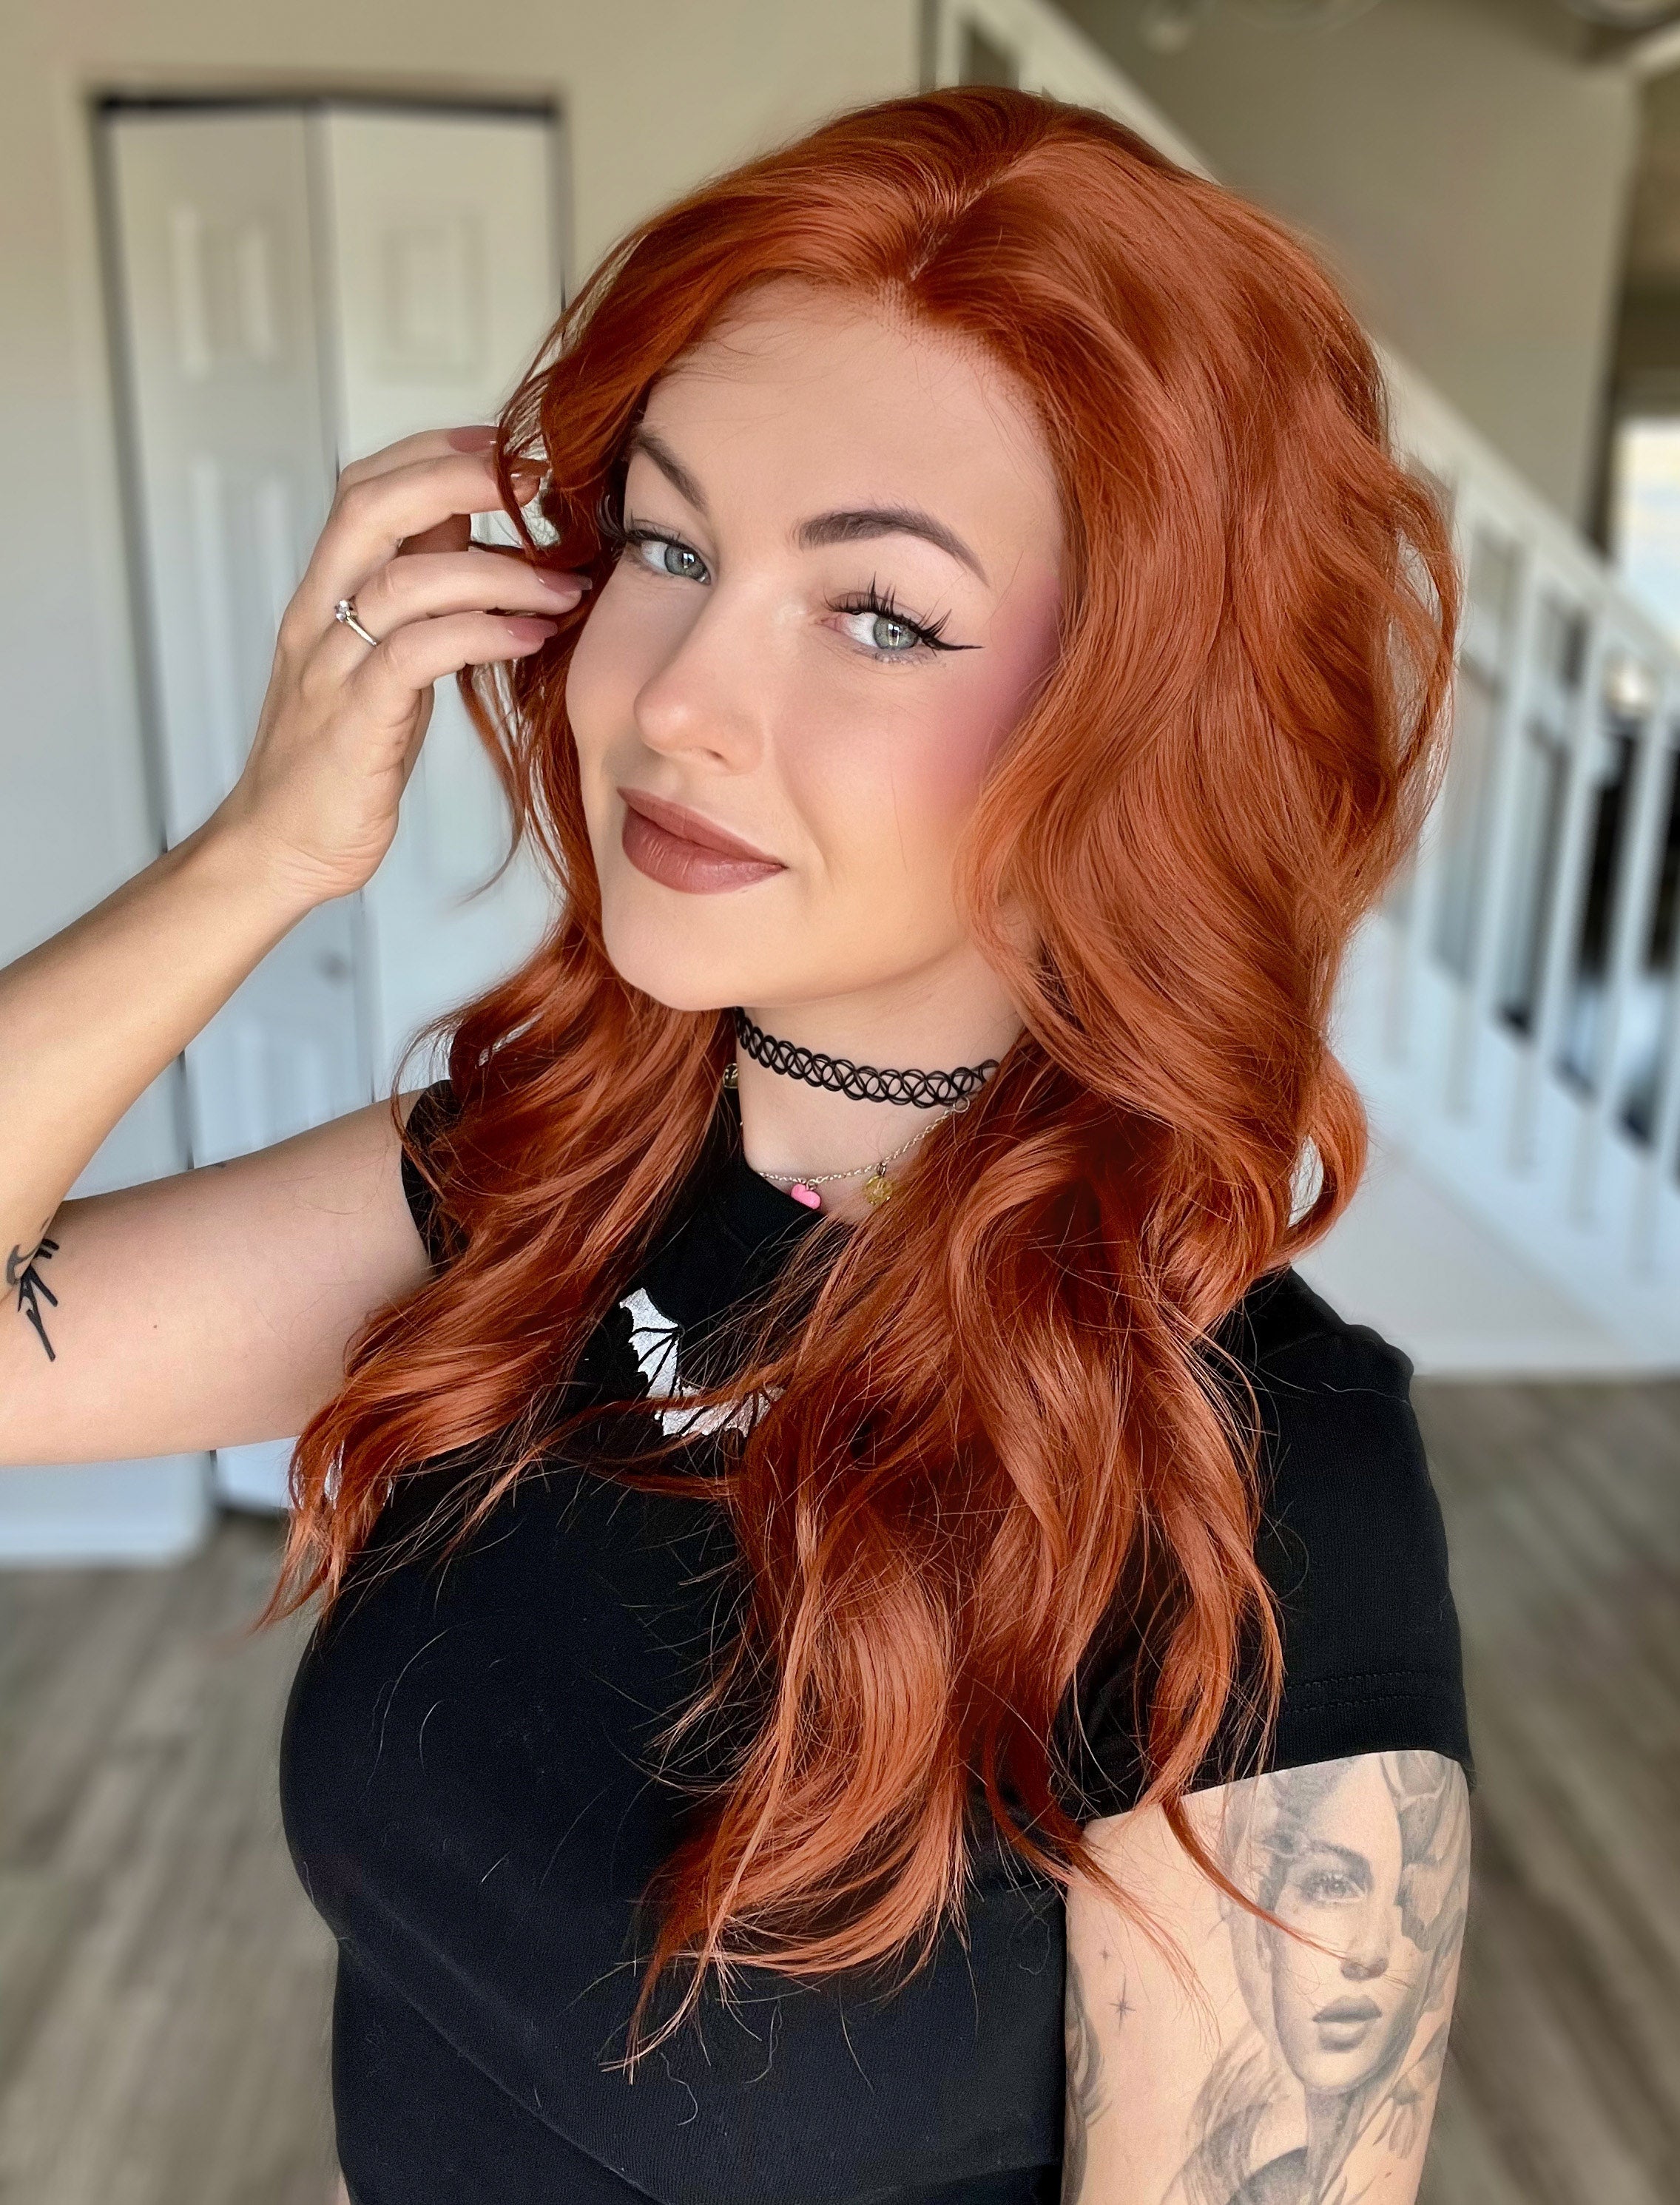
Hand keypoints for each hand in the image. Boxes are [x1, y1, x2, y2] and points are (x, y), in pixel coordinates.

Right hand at [212, 424, 588, 906]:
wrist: (279, 847)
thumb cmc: (341, 760)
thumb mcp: (378, 663)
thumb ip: (411, 601)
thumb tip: (467, 536)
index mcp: (323, 596)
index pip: (363, 487)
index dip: (432, 452)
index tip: (505, 448)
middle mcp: (318, 618)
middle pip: (372, 507)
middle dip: (459, 479)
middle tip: (539, 488)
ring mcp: (332, 667)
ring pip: (406, 580)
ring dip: (499, 572)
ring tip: (565, 588)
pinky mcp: (355, 722)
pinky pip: (418, 654)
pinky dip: (482, 634)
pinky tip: (531, 638)